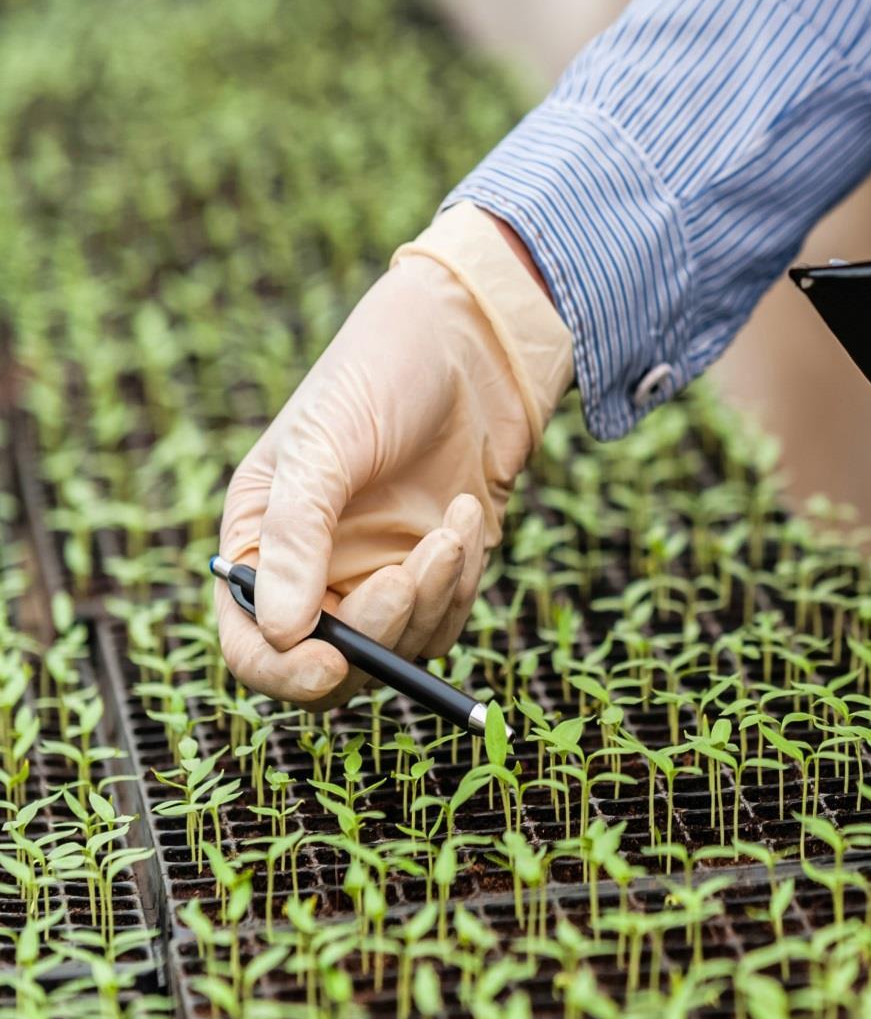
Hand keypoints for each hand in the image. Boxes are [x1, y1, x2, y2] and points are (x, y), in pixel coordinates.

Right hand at [216, 203, 572, 708]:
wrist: (471, 348)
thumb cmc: (378, 376)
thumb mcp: (322, 446)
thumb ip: (294, 535)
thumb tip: (280, 630)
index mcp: (260, 543)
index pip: (251, 644)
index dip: (282, 670)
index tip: (330, 664)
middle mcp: (312, 574)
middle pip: (328, 667)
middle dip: (375, 633)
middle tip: (406, 576)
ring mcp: (373, 578)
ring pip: (395, 650)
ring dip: (430, 597)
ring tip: (450, 524)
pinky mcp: (430, 578)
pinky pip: (442, 623)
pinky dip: (459, 582)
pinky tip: (465, 516)